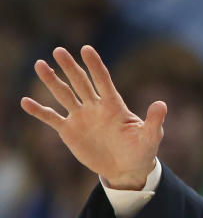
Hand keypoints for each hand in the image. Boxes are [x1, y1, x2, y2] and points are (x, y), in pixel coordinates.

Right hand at [20, 46, 165, 189]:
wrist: (127, 168)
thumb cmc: (142, 150)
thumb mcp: (150, 136)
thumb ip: (154, 120)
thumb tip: (161, 104)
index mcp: (114, 105)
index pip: (103, 80)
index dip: (95, 65)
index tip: (86, 49)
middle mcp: (95, 106)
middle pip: (80, 82)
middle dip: (70, 67)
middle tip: (58, 50)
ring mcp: (81, 117)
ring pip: (64, 94)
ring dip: (51, 81)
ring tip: (40, 65)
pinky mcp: (70, 131)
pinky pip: (52, 118)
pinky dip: (39, 111)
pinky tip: (26, 102)